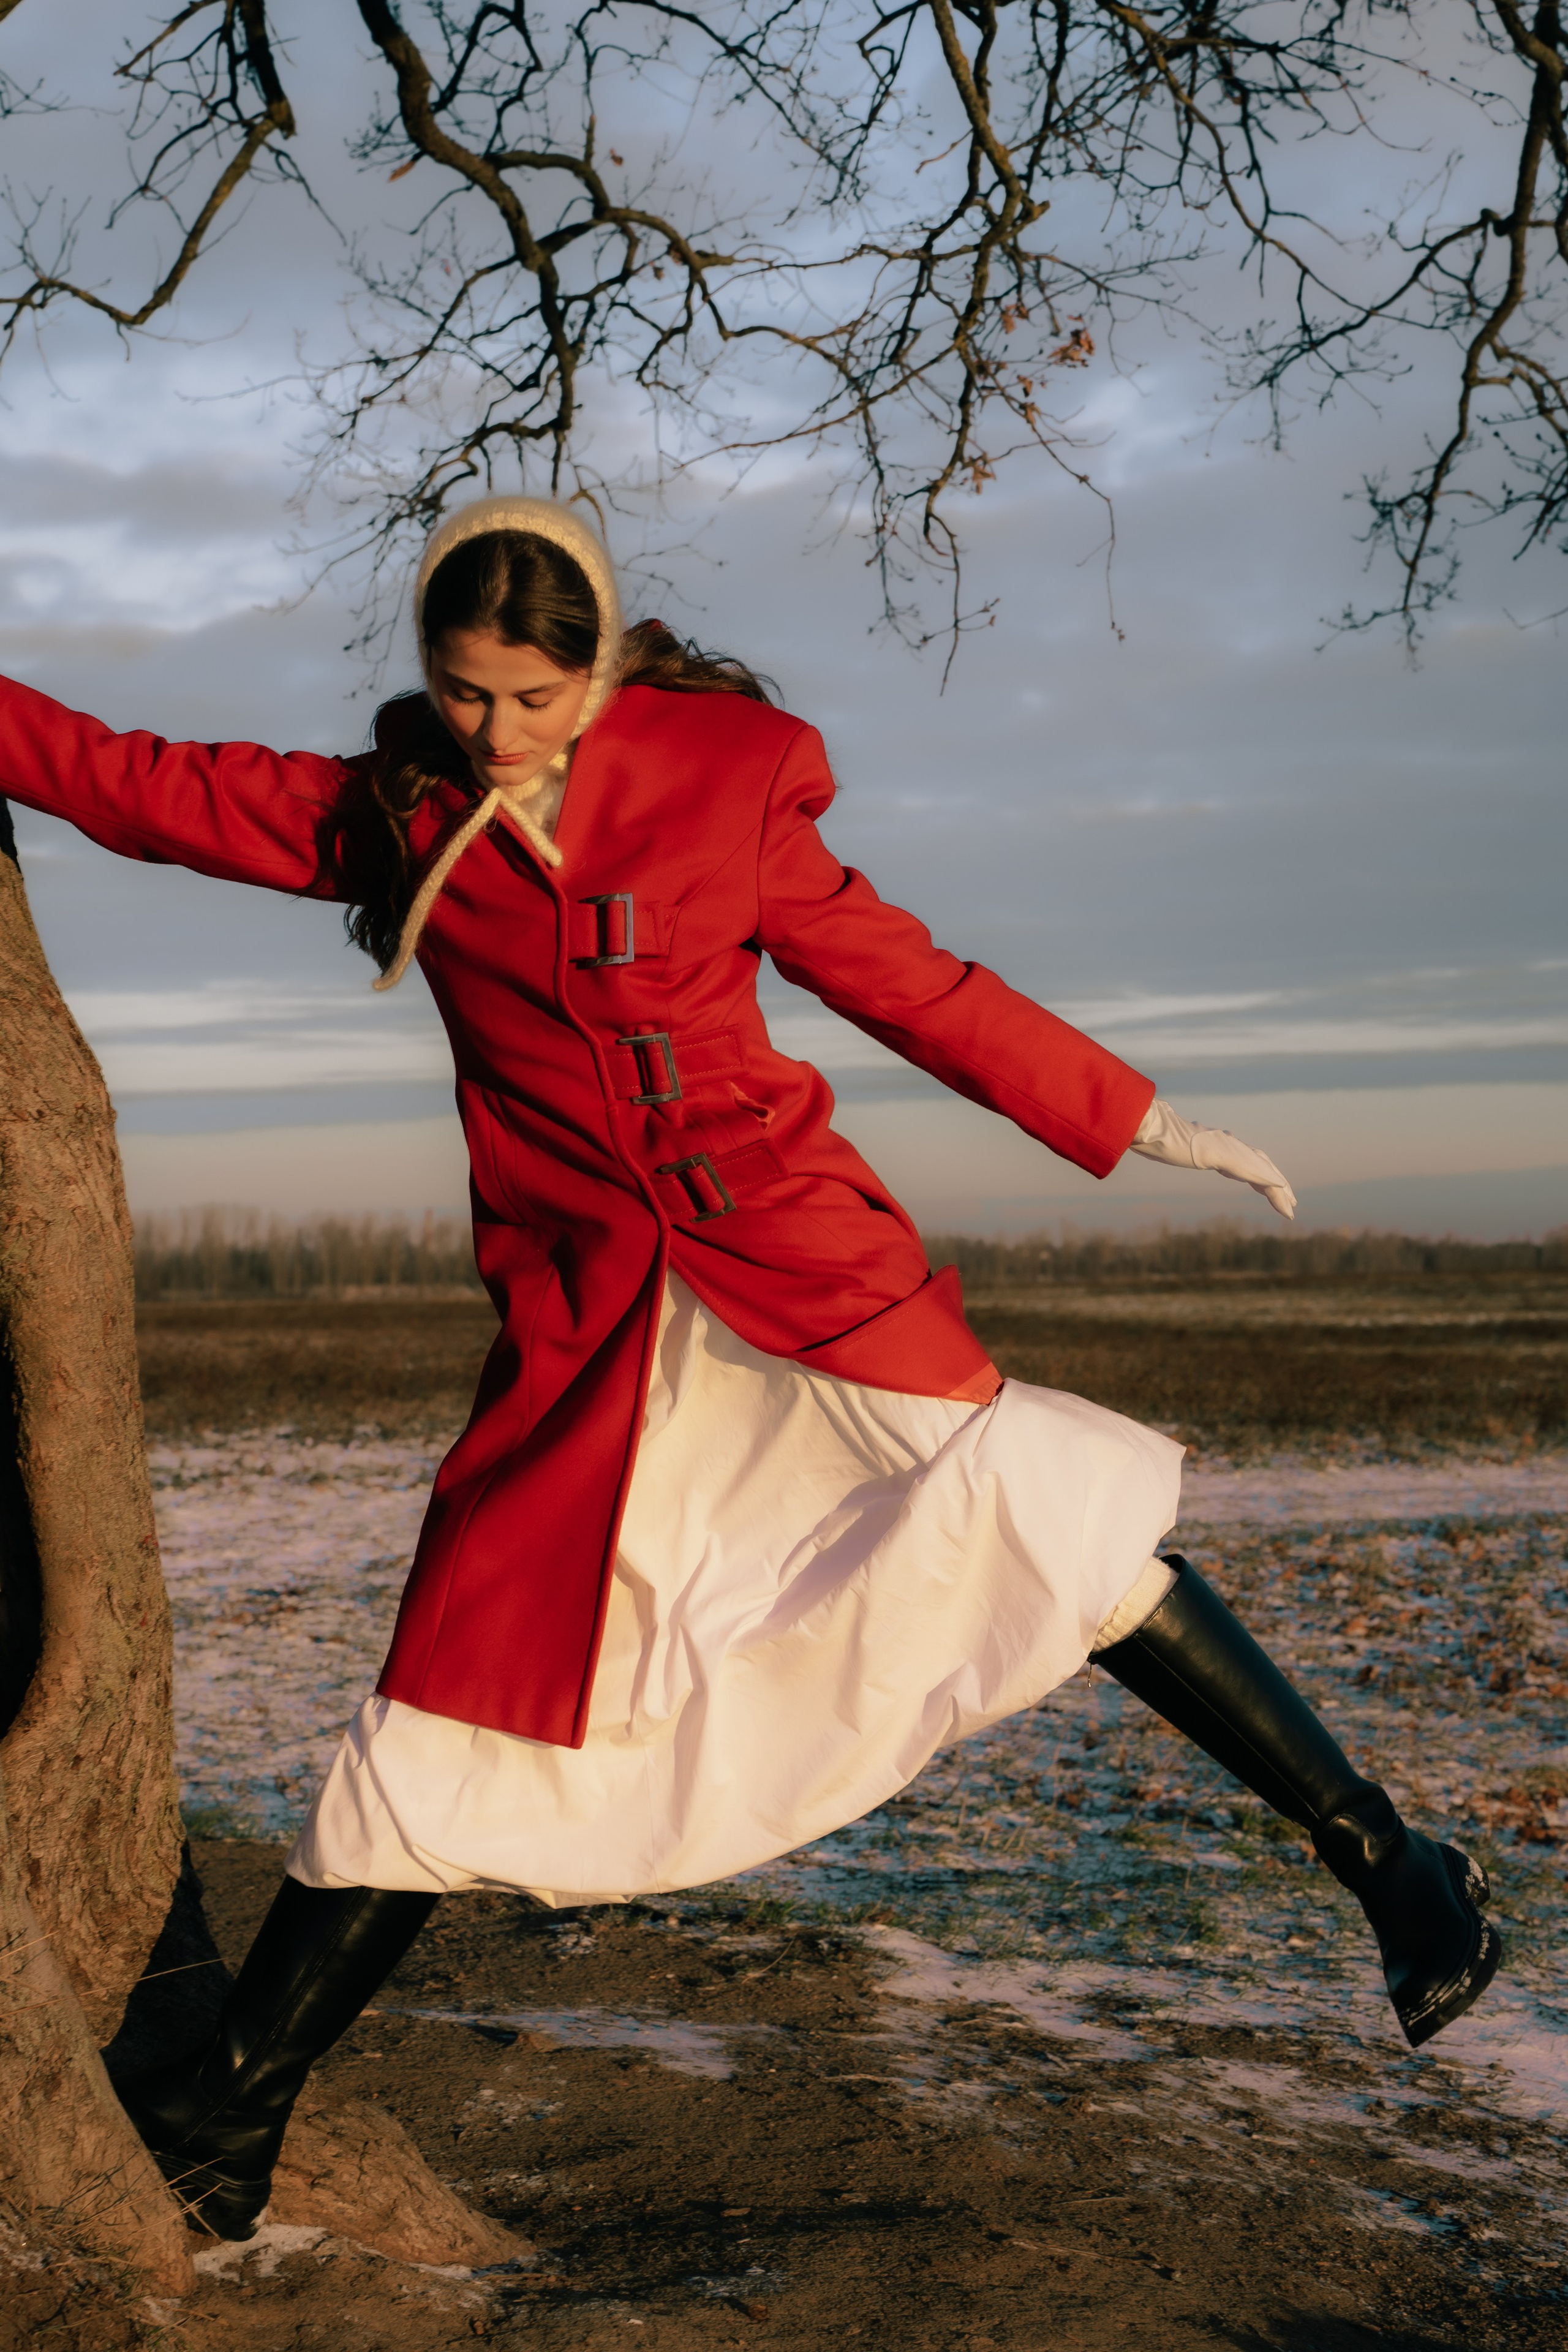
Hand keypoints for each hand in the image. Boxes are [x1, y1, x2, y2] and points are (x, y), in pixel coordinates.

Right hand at [1129, 1098, 1296, 1220]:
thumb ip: (1174, 1147)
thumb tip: (1166, 1146)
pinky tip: (1284, 1198)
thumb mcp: (1169, 1147)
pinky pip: (1259, 1175)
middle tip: (1291, 1199)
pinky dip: (1273, 1188)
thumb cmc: (1159, 1137)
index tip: (1269, 1187)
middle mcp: (1231, 1145)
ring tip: (1291, 1208)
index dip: (1261, 1174)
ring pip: (1265, 1172)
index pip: (1247, 1160)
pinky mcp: (1233, 1159)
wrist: (1158, 1129)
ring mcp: (1233, 1151)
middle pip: (1263, 1164)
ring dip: (1280, 1191)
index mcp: (1219, 1145)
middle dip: (1278, 1182)